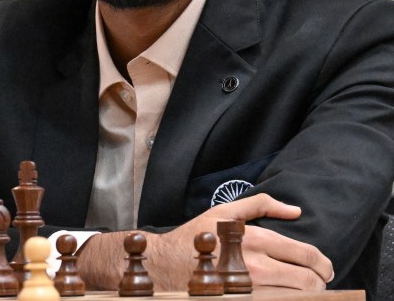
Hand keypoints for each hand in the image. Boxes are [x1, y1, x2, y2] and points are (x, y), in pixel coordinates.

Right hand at [78, 193, 332, 291]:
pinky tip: (288, 296)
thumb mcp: (226, 210)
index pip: (305, 254)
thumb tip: (295, 211)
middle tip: (322, 280)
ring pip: (298, 298)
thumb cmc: (199, 235)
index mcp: (255, 238)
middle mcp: (257, 265)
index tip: (326, 266)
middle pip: (308, 280)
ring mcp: (252, 289)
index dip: (323, 262)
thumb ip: (262, 205)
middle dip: (321, 281)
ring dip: (310, 295)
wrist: (169, 263)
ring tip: (309, 291)